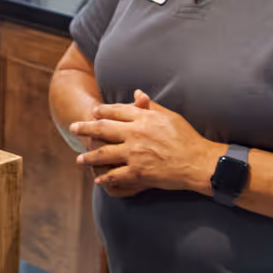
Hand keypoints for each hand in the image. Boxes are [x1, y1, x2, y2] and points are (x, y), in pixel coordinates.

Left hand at [69, 91, 224, 197]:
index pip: (116, 111)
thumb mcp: (170, 116)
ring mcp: (134, 153)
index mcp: (143, 118)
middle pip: (103, 128)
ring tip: (79, 158)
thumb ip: (150, 106)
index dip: (102, 111)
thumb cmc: (187, 137)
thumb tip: (137, 94)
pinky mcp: (138, 172)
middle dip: (86, 128)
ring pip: (104, 153)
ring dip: (89, 156)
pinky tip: (98, 179)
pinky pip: (116, 175)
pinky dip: (105, 178)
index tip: (93, 112)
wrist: (198, 162)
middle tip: (74, 127)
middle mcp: (135, 133)